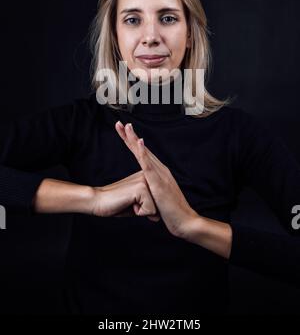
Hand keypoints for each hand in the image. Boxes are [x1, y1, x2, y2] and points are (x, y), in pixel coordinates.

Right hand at [91, 170, 159, 221]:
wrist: (98, 201)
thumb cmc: (116, 204)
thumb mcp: (137, 206)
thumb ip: (149, 208)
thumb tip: (158, 217)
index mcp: (146, 177)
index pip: (158, 201)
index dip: (146, 208)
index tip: (132, 201)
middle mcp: (147, 176)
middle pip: (159, 205)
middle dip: (145, 210)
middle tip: (129, 202)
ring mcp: (144, 181)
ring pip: (155, 208)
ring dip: (141, 211)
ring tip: (128, 202)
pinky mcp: (141, 188)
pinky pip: (149, 210)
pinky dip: (138, 212)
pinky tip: (127, 202)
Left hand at [115, 121, 198, 237]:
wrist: (184, 222)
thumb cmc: (171, 213)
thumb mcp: (157, 199)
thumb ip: (150, 192)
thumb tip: (143, 192)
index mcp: (158, 172)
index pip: (142, 154)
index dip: (131, 142)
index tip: (122, 131)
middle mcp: (160, 169)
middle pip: (141, 149)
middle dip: (129, 136)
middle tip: (119, 123)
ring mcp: (160, 174)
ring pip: (144, 153)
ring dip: (134, 139)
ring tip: (127, 127)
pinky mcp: (159, 182)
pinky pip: (149, 164)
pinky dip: (142, 152)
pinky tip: (137, 142)